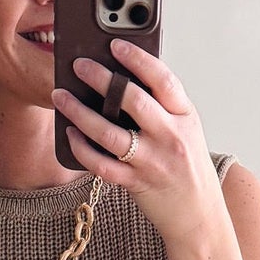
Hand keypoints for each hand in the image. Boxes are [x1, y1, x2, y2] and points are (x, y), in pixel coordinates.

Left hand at [51, 38, 226, 248]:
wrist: (198, 215)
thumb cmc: (187, 168)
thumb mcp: (186, 130)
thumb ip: (162, 108)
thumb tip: (119, 80)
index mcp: (185, 116)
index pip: (162, 80)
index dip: (138, 59)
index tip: (115, 44)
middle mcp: (170, 137)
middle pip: (132, 101)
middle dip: (101, 79)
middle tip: (78, 66)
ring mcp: (153, 161)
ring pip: (109, 133)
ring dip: (79, 112)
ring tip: (61, 96)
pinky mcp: (136, 184)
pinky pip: (102, 165)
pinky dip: (82, 148)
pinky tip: (70, 134)